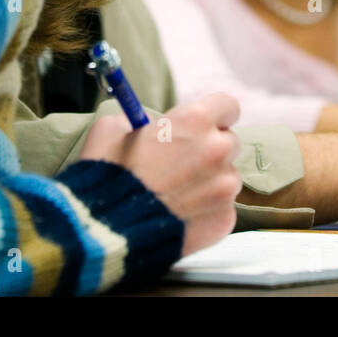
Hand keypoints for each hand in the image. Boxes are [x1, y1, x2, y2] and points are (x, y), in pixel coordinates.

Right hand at [78, 92, 242, 256]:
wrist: (108, 231)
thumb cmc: (108, 174)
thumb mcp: (112, 129)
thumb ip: (140, 121)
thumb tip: (150, 126)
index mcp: (194, 121)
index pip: (227, 105)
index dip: (214, 114)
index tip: (202, 125)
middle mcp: (217, 150)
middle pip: (229, 142)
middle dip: (210, 149)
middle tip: (182, 163)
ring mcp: (225, 188)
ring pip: (227, 178)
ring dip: (210, 182)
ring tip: (177, 194)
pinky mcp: (225, 219)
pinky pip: (223, 208)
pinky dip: (207, 210)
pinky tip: (180, 214)